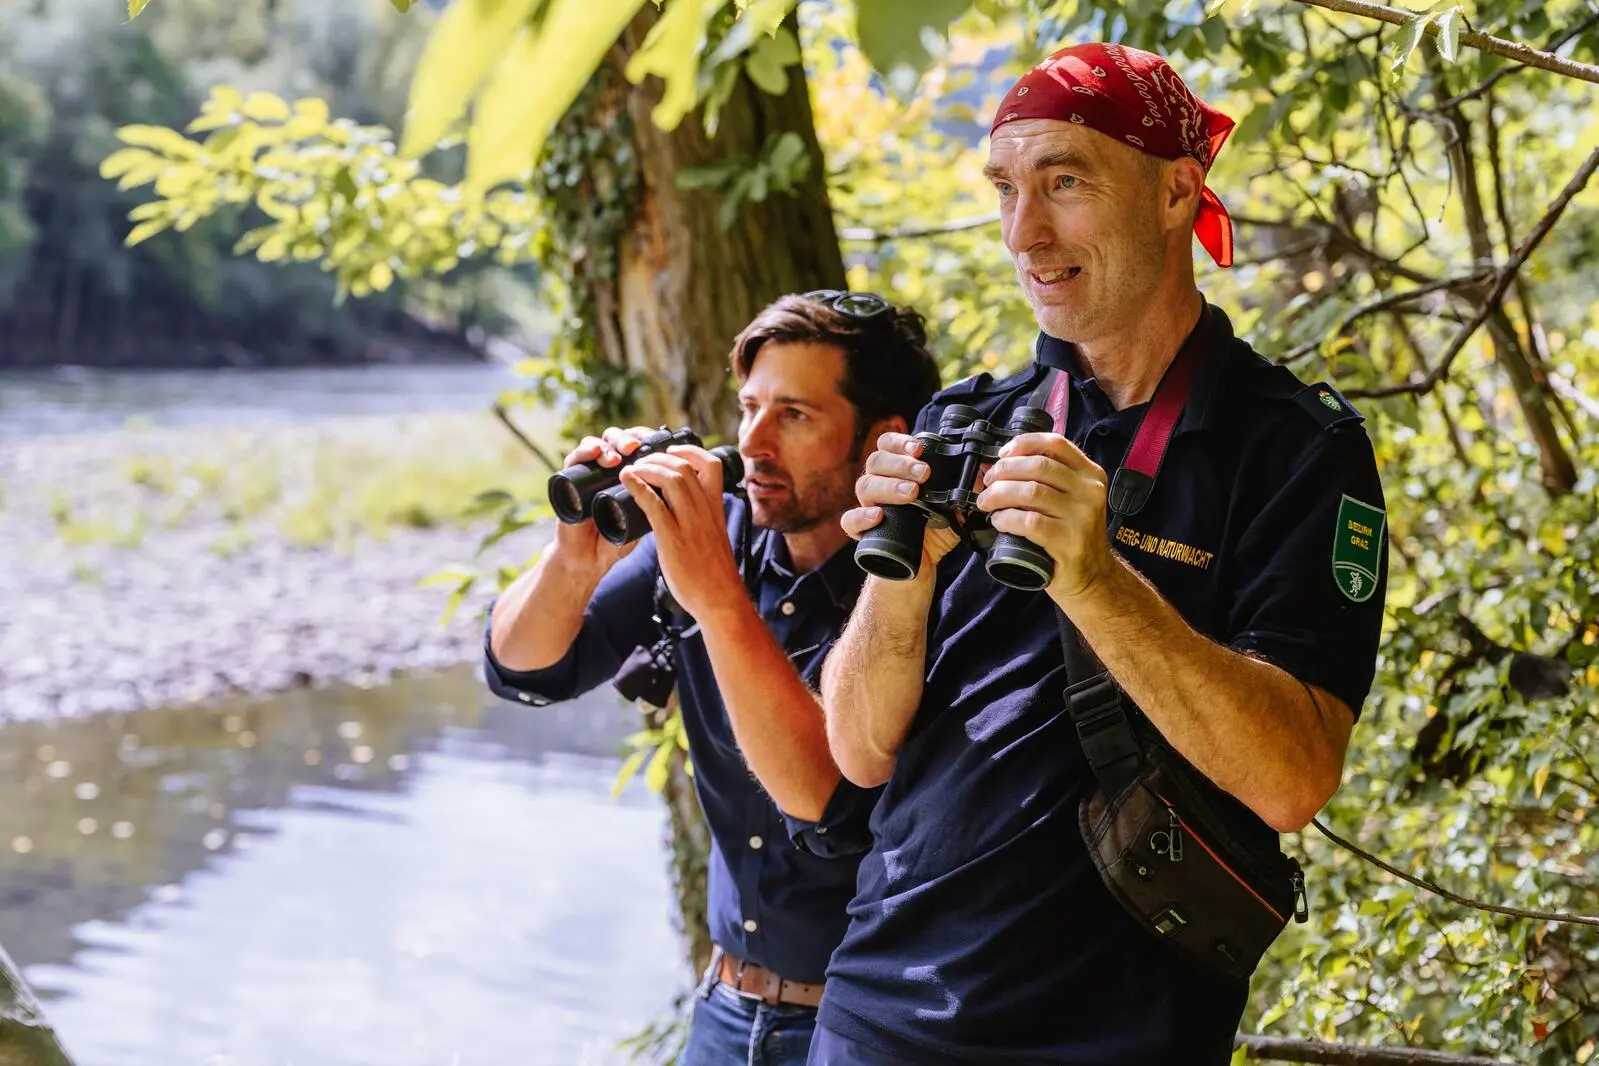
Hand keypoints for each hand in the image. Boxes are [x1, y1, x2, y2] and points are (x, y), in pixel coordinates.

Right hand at [549, 425, 658, 573]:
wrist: (587, 560)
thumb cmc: (615, 541)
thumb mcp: (641, 522)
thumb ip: (654, 506)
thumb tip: (673, 488)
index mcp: (628, 476)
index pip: (637, 446)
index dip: (645, 440)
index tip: (656, 445)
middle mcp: (608, 470)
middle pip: (618, 440)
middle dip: (627, 439)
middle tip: (635, 448)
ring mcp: (588, 474)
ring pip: (598, 444)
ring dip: (608, 445)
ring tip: (616, 459)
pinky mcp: (569, 481)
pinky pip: (574, 459)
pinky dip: (583, 451)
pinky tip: (593, 452)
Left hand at [618, 446, 745, 621]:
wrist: (720, 601)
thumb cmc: (714, 574)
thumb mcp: (714, 537)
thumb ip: (701, 520)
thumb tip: (682, 512)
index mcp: (715, 508)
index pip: (711, 465)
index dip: (690, 451)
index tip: (671, 451)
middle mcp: (705, 511)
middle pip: (685, 466)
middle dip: (659, 456)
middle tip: (642, 460)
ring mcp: (690, 524)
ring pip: (671, 479)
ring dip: (646, 467)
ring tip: (631, 469)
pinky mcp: (673, 539)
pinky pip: (654, 504)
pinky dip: (637, 488)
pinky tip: (626, 482)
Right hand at [840, 431, 958, 574]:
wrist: (920, 569)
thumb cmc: (934, 534)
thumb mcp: (956, 510)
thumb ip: (968, 491)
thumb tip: (984, 472)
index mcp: (897, 474)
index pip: (887, 446)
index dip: (899, 442)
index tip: (919, 448)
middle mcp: (880, 487)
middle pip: (876, 462)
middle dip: (900, 463)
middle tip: (924, 474)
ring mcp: (869, 508)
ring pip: (864, 486)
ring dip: (888, 485)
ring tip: (911, 494)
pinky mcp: (863, 533)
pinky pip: (850, 521)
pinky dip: (861, 517)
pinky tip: (877, 516)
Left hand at [976, 432, 1116, 602]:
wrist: (1093, 577)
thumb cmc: (1072, 535)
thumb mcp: (1070, 499)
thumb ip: (1045, 480)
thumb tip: (997, 464)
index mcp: (1089, 474)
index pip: (1055, 444)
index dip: (1024, 443)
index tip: (1002, 453)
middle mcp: (1089, 491)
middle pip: (1038, 466)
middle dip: (1004, 471)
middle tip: (987, 484)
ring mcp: (1082, 517)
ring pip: (1031, 491)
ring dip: (999, 495)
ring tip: (986, 503)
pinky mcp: (1069, 541)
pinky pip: (1030, 522)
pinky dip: (1007, 518)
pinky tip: (999, 521)